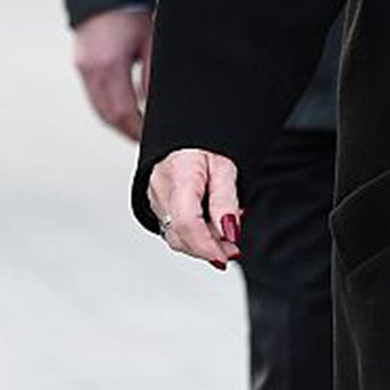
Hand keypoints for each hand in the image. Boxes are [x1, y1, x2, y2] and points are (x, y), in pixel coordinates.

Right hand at [72, 7, 152, 139]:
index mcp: (109, 64)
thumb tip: (154, 105)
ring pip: (98, 108)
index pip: (123, 111)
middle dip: (126, 130)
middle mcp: (91, 69)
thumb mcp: (150, 42)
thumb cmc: (130, 9)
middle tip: (143, 138)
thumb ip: (152, 76)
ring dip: (116, 121)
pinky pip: (93, 95)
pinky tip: (121, 110)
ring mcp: (83, 67)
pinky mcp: (81, 63)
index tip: (150, 136)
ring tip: (134, 128)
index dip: (137, 129)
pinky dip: (107, 108)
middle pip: (108, 115)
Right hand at [146, 147, 243, 270]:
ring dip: (202, 243)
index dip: (207, 246)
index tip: (226, 256)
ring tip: (225, 233)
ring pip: (176, 235)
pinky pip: (173, 228)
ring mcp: (154, 197)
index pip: (186, 221)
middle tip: (234, 246)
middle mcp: (160, 188)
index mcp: (179, 174)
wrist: (185, 132)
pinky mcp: (156, 204)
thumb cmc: (205, 144)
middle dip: (209, 248)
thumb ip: (227, 200)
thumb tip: (230, 232)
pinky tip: (210, 226)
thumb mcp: (226, 165)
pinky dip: (194, 234)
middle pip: (180, 234)